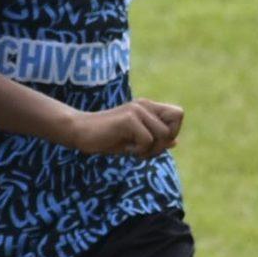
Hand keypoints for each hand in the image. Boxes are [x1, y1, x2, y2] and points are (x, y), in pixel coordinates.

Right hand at [65, 99, 183, 158]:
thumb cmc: (105, 138)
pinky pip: (147, 140)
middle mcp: (145, 105)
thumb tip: (175, 142)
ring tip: (133, 150)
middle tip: (144, 150)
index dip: (172, 131)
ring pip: (163, 135)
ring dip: (150, 150)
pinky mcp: (128, 118)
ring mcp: (137, 110)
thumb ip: (154, 139)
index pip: (178, 114)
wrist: (79, 131)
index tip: (154, 143)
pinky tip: (125, 148)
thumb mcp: (133, 140)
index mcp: (147, 107)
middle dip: (162, 145)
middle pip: (174, 127)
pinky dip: (138, 151)